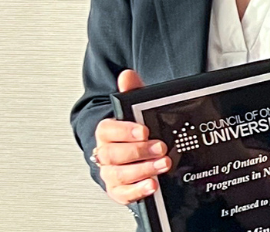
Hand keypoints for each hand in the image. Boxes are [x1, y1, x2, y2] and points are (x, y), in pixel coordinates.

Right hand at [93, 70, 167, 204]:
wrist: (141, 154)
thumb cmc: (139, 131)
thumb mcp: (140, 110)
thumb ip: (134, 93)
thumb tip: (127, 75)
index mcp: (108, 133)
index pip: (106, 131)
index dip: (124, 131)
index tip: (144, 130)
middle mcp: (105, 154)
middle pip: (113, 154)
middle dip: (138, 151)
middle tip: (160, 147)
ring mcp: (111, 174)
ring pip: (118, 174)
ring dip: (142, 170)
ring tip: (163, 165)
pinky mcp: (119, 191)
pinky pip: (123, 194)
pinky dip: (138, 191)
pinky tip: (152, 185)